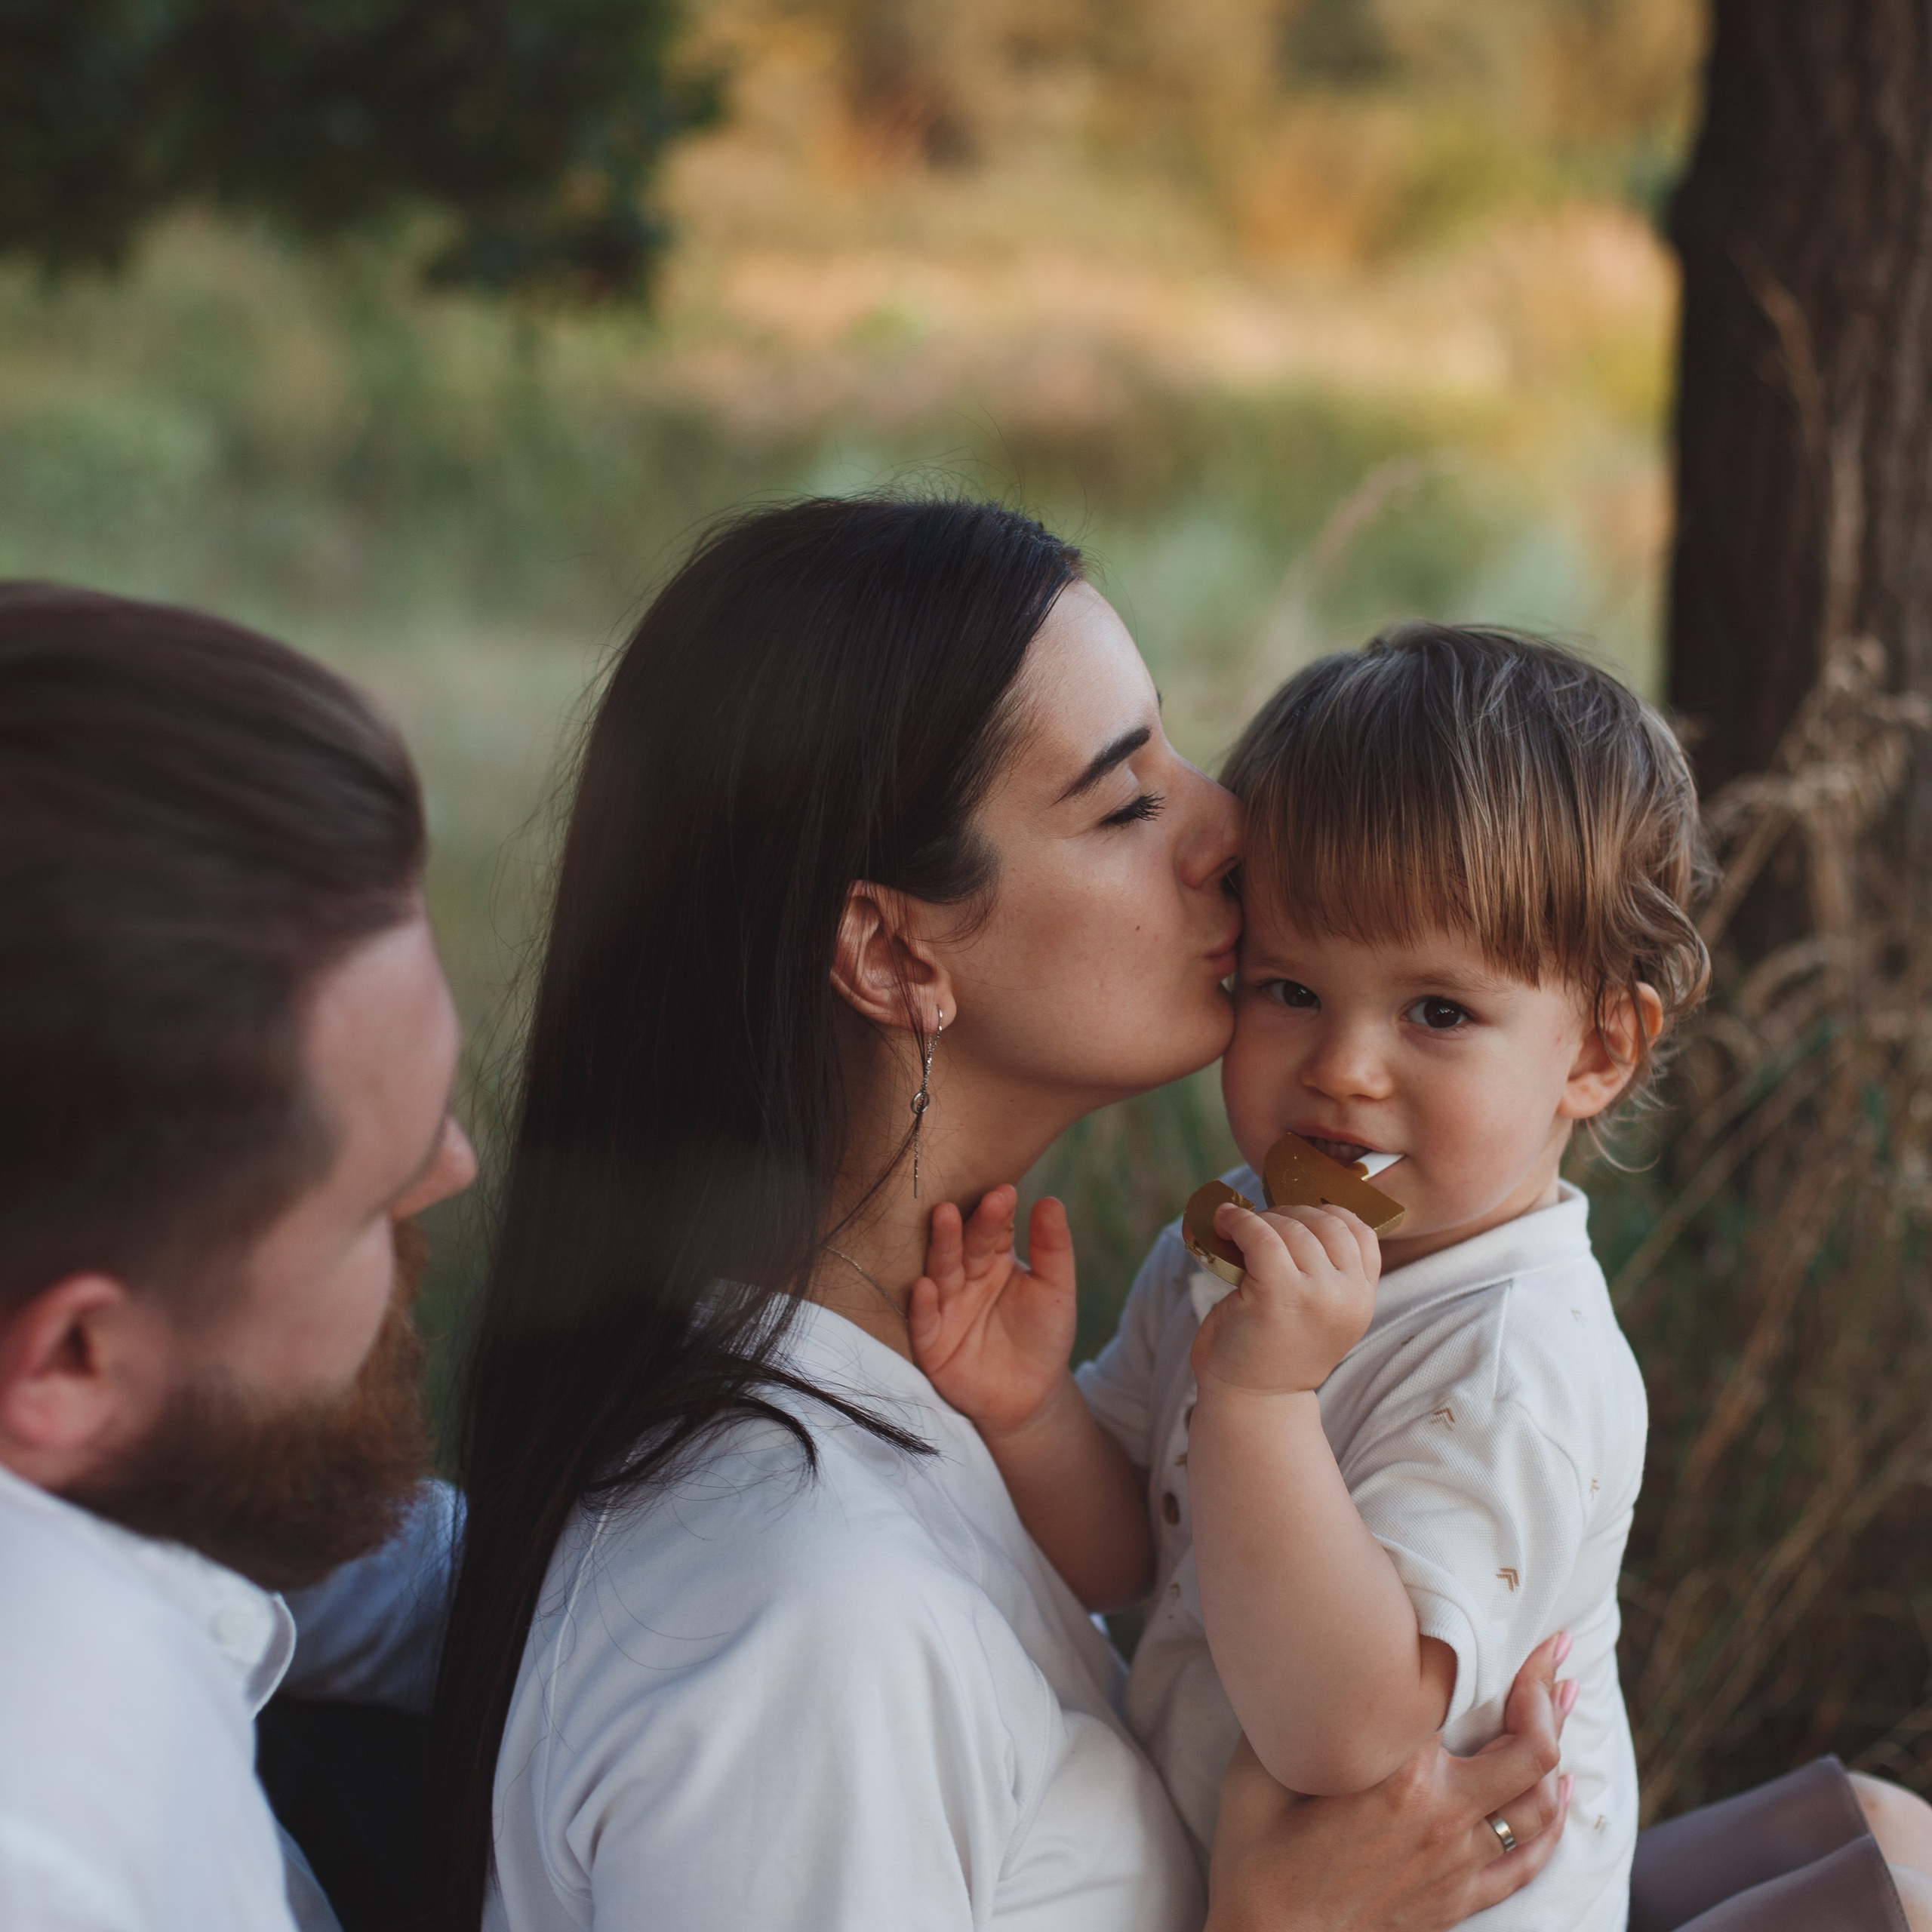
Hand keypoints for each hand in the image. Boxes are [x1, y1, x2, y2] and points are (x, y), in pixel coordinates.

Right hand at [909, 1186, 1076, 1437]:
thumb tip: (1051, 1200)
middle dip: (963, 1225)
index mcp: (993, 1259)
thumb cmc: (1043, 1335)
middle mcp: (964, 1277)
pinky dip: (923, 1305)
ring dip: (940, 1247)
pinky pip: (925, 1321)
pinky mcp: (931, 1342)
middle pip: (962, 1246)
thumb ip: (1053, 1248)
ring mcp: (945, 1307)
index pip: (993, 1230)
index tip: (1004, 1192)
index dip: (997, 1212)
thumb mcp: (1055, 1290)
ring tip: (943, 1218)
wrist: (1031, 1396)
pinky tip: (925, 1286)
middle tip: (962, 1201)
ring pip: (940, 1273)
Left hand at [1190, 1201, 1378, 1395]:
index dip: (1323, 1214)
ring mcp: (1316, 1295)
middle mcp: (1347, 1296)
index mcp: (1362, 1298)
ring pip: (1292, 1228)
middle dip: (1288, 1214)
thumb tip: (1295, 1213)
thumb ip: (1324, 1272)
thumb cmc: (1274, 1350)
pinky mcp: (1278, 1294)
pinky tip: (1225, 1223)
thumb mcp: (1318, 1311)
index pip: (1359, 1230)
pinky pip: (1262, 1236)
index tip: (1292, 1222)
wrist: (1252, 1401)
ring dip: (1261, 1219)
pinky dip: (1240, 1222)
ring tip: (1238, 1228)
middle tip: (1259, 1226)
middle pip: (1324, 1223)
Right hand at [1205, 1632, 1574, 1931]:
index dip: (1492, 1661)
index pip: (1461, 1700)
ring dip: (1559, 1747)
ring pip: (1539, 1800)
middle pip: (1529, 1748)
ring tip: (1568, 1700)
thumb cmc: (1257, 1858)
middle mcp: (1442, 1813)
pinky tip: (1561, 1793)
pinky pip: (1528, 1858)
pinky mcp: (1459, 1898)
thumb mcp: (1259, 1769)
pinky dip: (1554, 1820)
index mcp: (1398, 1772)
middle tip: (1557, 1654)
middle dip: (1548, 1693)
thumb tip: (1301, 1666)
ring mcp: (1457, 1860)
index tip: (1510, 1630)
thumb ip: (1291, 1716)